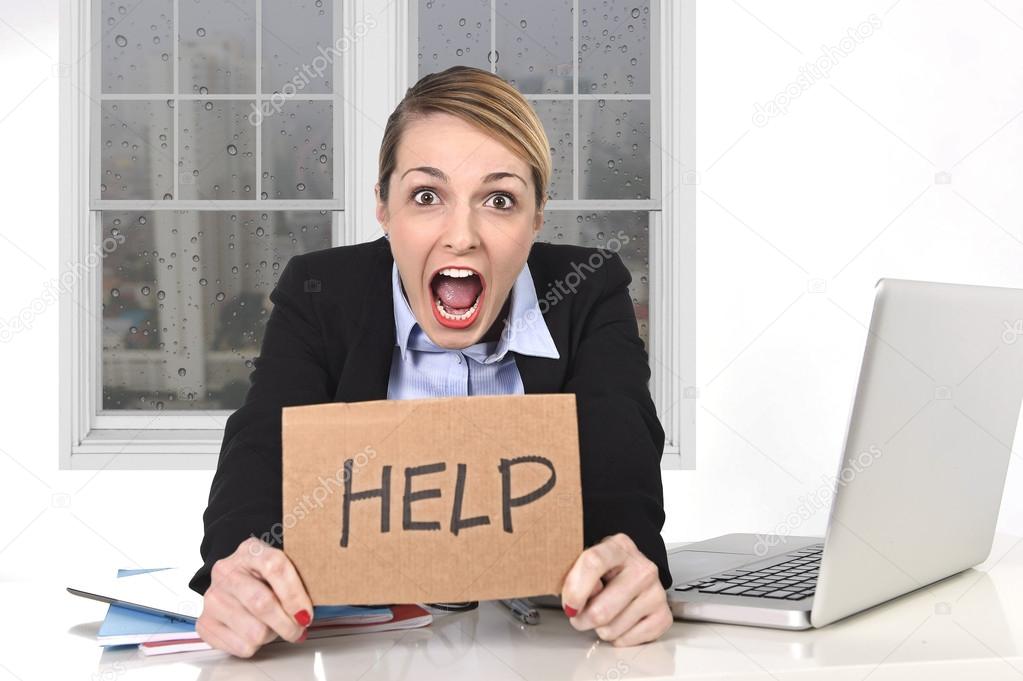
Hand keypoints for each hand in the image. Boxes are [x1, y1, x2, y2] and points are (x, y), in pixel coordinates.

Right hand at [196, 537, 313, 656]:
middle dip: (287, 623)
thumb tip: (316, 605)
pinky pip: (240, 646)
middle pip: (262, 602)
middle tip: (298, 628)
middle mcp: (226, 571)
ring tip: (272, 625)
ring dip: (271, 634)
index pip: (275, 567)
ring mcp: (212, 597)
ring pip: (254, 630)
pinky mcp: (204, 623)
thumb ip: (297, 578)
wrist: (231, 580)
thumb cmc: (265, 576)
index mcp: (249, 550)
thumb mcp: (281, 566)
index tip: (307, 614)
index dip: (295, 594)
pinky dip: (255, 645)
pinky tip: (255, 630)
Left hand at [561, 533, 672, 646]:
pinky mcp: (663, 615)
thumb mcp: (585, 561)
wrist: (632, 571)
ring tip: (603, 614)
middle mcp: (642, 568)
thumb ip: (574, 576)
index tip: (569, 605)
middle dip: (583, 619)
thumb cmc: (605, 569)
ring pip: (613, 629)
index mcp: (619, 547)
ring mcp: (656, 592)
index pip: (594, 563)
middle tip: (579, 615)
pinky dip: (618, 637)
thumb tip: (573, 604)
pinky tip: (619, 621)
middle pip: (603, 609)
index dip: (576, 589)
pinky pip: (629, 640)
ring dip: (600, 628)